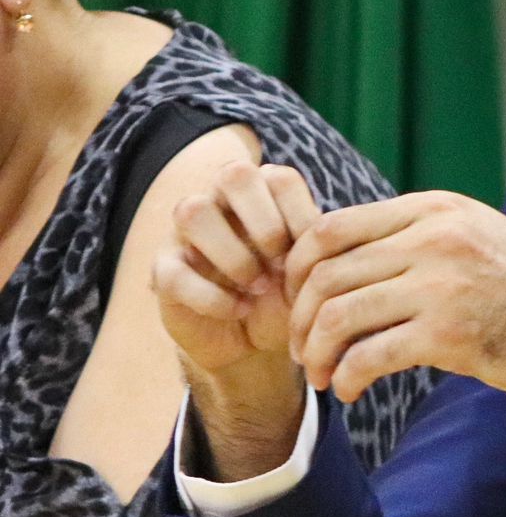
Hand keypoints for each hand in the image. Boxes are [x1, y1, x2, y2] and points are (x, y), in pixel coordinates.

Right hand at [152, 162, 319, 440]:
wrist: (256, 342)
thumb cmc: (289, 293)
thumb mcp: (312, 271)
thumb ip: (320, 246)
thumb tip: (331, 235)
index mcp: (263, 192)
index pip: (280, 176)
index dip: (300, 217)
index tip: (313, 256)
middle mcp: (220, 200)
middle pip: (233, 174)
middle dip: (264, 222)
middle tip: (281, 262)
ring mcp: (184, 233)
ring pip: (192, 211)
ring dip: (233, 254)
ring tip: (258, 286)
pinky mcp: (163, 271)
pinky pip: (173, 271)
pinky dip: (211, 296)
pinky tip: (239, 310)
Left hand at [284, 191, 505, 410]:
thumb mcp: (474, 235)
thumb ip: (417, 234)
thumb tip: (342, 253)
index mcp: (435, 209)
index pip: (332, 227)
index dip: (297, 268)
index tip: (298, 301)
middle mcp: (435, 238)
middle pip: (326, 273)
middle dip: (299, 318)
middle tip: (301, 348)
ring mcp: (441, 285)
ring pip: (338, 316)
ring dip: (315, 352)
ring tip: (320, 375)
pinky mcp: (448, 335)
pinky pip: (367, 357)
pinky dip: (345, 378)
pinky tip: (349, 390)